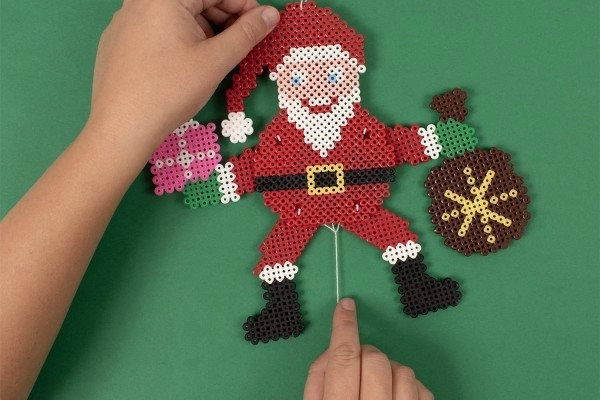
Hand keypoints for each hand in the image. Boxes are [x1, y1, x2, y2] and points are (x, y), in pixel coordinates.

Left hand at [88, 0, 278, 147]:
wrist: (121, 127)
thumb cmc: (169, 91)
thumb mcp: (215, 61)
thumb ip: (246, 33)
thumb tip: (270, 14)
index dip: (243, 5)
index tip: (261, 25)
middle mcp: (140, 1)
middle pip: (194, 1)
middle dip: (223, 18)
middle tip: (242, 43)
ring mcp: (125, 20)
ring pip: (176, 16)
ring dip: (203, 30)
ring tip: (217, 58)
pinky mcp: (118, 40)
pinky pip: (157, 30)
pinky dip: (179, 40)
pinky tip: (189, 65)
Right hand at [304, 298, 433, 398]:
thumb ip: (318, 378)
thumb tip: (331, 349)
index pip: (344, 356)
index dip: (344, 326)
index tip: (346, 306)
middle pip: (374, 358)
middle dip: (366, 356)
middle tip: (357, 373)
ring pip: (403, 370)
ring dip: (390, 372)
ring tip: (379, 391)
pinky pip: (422, 387)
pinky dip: (409, 388)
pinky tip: (396, 398)